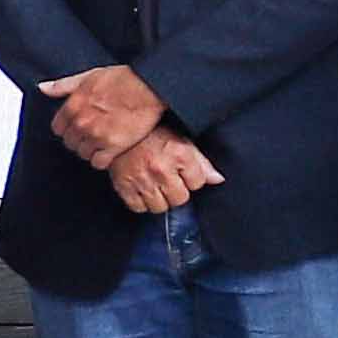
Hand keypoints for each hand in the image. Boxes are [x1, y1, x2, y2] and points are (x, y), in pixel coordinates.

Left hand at [40, 63, 165, 169]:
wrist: (151, 87)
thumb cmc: (124, 79)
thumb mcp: (89, 76)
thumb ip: (63, 85)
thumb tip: (43, 88)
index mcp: (73, 106)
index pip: (58, 128)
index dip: (69, 129)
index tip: (79, 127)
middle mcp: (82, 122)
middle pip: (70, 143)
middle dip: (80, 140)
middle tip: (94, 135)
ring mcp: (97, 136)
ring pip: (83, 154)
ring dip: (92, 150)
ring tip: (104, 142)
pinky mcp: (114, 146)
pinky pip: (98, 163)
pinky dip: (103, 160)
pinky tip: (111, 151)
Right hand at [106, 130, 221, 215]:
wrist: (119, 129)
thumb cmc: (153, 135)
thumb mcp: (182, 142)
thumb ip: (201, 163)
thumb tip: (217, 179)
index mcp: (180, 155)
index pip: (197, 184)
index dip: (191, 179)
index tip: (182, 173)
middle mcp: (162, 169)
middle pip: (180, 199)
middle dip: (176, 191)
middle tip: (168, 180)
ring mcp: (142, 179)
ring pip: (160, 207)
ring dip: (159, 199)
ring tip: (155, 185)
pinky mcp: (124, 186)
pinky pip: (139, 207)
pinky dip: (141, 202)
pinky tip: (142, 189)